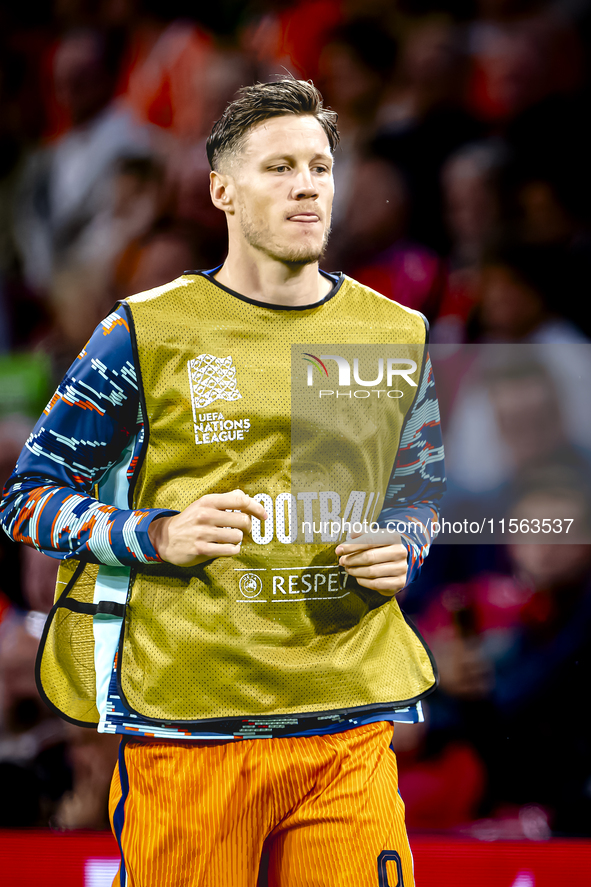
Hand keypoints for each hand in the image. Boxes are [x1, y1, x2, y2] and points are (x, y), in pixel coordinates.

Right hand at [148, 489, 267, 566]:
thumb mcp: (203, 504)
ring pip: (238, 536)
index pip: (240, 500)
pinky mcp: (202, 550)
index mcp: (208, 501)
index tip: (263, 515)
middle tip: (242, 529)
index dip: (256, 508)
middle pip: (243, 520)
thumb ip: (225, 499)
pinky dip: (233, 550)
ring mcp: (203, 533)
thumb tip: (244, 495)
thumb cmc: (189, 520)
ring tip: (230, 539)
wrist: (165, 538)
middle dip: (247, 526)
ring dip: (238, 539)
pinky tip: (226, 547)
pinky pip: (230, 550)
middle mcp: (206, 515)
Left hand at [335, 530, 407, 595]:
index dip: (351, 546)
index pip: (369, 540)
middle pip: (369, 557)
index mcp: (393, 537)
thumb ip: (363, 533)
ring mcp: (401, 568)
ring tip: (348, 569)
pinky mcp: (399, 582)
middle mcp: (400, 551)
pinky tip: (358, 578)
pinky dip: (363, 581)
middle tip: (342, 561)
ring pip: (372, 571)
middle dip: (352, 560)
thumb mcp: (374, 537)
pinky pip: (376, 584)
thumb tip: (352, 532)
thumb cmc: (382, 549)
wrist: (398, 565)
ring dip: (355, 571)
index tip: (338, 551)